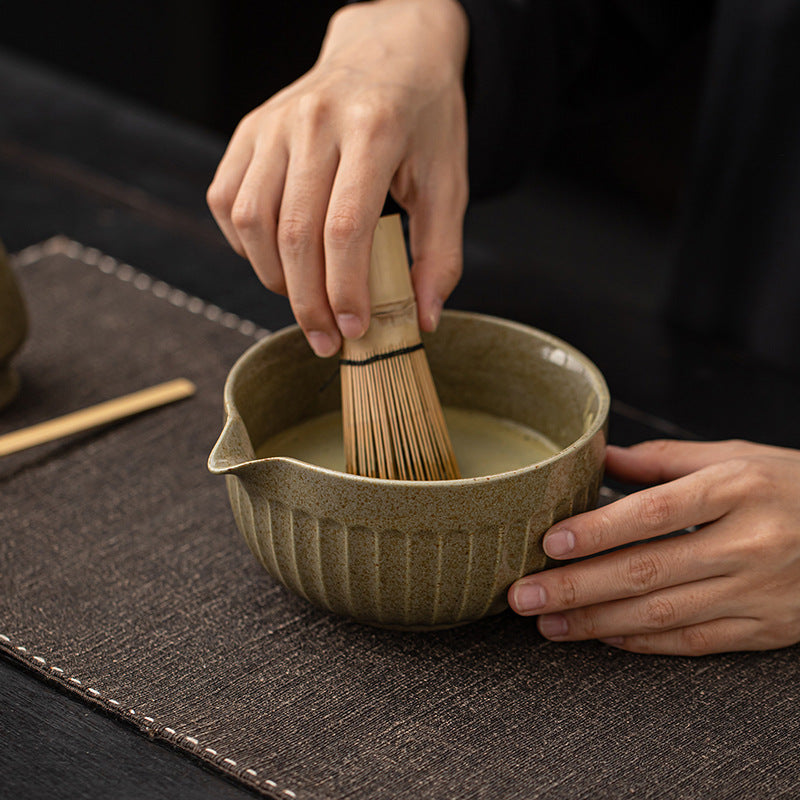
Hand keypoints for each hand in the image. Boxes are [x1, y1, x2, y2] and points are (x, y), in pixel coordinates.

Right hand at [207, 0, 468, 356]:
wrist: (389, 50)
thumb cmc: (423, 120)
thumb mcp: (449, 182)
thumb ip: (440, 254)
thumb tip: (422, 318)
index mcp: (373, 130)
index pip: (344, 229)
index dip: (344, 292)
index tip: (353, 331)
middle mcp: (315, 120)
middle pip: (294, 233)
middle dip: (307, 302)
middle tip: (324, 340)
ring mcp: (275, 122)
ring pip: (252, 220)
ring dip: (275, 277)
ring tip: (305, 299)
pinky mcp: (249, 129)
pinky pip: (228, 201)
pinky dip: (244, 244)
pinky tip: (277, 259)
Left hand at [508, 439, 799, 654]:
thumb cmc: (791, 485)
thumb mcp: (735, 456)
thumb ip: (666, 461)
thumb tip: (602, 457)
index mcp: (738, 488)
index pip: (655, 512)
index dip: (599, 530)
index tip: (550, 543)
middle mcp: (750, 542)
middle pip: (649, 570)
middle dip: (577, 587)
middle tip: (523, 595)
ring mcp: (760, 592)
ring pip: (664, 614)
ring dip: (597, 622)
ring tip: (547, 623)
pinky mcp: (767, 629)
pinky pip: (696, 642)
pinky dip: (643, 642)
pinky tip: (602, 636)